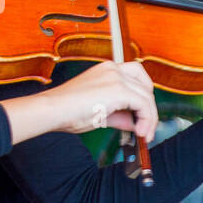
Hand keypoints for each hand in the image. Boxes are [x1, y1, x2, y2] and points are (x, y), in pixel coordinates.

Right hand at [42, 60, 158, 141]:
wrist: (53, 110)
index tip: (140, 117)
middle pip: (145, 84)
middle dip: (149, 107)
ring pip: (147, 96)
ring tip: (144, 134)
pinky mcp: (119, 89)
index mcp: (106, 70)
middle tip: (146, 126)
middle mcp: (113, 69)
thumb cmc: (67, 111)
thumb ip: (119, 115)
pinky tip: (140, 132)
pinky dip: (146, 119)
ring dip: (149, 117)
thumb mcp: (99, 112)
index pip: (135, 78)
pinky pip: (144, 104)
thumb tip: (134, 124)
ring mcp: (116, 77)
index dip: (142, 97)